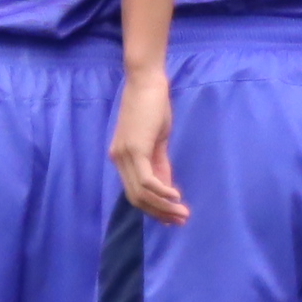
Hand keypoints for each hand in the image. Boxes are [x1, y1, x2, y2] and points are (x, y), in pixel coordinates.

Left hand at [111, 64, 188, 224]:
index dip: (153, 208)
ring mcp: (125, 155)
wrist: (147, 81)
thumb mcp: (156, 139)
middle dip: (159, 213)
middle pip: (136, 198)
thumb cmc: (152, 106)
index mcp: (121, 158)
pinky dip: (162, 192)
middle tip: (180, 220)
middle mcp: (118, 159)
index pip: (134, 192)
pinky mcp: (135, 150)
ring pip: (141, 193)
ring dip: (163, 207)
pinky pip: (147, 180)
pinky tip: (176, 196)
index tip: (172, 218)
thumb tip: (166, 187)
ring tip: (182, 213)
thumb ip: (159, 163)